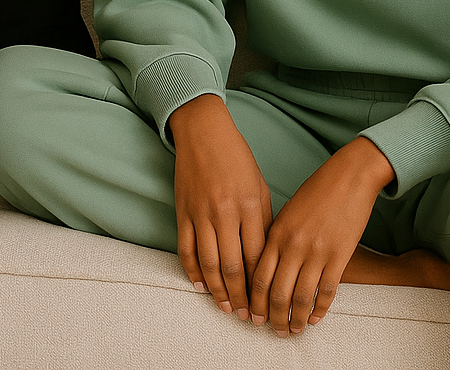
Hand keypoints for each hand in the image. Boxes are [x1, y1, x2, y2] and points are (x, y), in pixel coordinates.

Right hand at [167, 94, 271, 321]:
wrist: (203, 132)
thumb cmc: (237, 159)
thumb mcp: (260, 188)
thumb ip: (264, 223)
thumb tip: (266, 259)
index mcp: (251, 207)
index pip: (257, 257)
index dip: (261, 286)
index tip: (266, 304)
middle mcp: (225, 213)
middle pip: (234, 267)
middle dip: (242, 297)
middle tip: (248, 317)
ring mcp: (201, 214)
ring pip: (209, 263)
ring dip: (219, 291)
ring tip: (227, 308)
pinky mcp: (182, 212)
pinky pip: (186, 249)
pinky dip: (192, 271)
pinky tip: (201, 286)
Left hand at [249, 137, 394, 334]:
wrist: (349, 177)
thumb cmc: (317, 191)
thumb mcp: (288, 212)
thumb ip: (277, 238)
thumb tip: (267, 265)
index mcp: (276, 233)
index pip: (257, 276)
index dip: (253, 300)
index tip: (252, 315)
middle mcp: (293, 245)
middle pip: (276, 292)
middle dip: (271, 316)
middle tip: (272, 330)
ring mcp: (316, 252)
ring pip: (300, 297)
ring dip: (295, 320)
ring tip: (294, 331)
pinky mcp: (339, 256)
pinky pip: (326, 291)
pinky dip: (320, 310)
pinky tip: (316, 320)